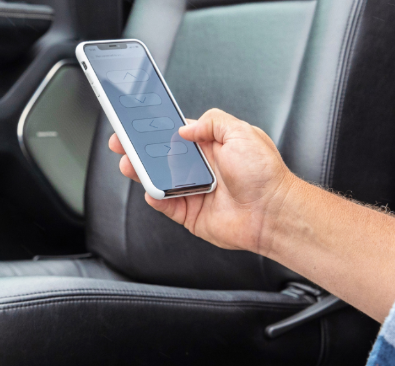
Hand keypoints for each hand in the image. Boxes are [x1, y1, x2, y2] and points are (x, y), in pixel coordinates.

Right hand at [111, 108, 394, 321]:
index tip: (136, 123)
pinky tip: (151, 189)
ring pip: (159, 179)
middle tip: (122, 143)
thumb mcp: (241, 132)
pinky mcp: (190, 214)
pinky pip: (165, 205)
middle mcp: (201, 168)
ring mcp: (194, 191)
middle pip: (161, 157)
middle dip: (139, 149)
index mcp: (212, 146)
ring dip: (142, 171)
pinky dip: (155, 197)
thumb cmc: (264, 174)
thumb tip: (185, 126)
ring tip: (129, 164)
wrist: (272, 212)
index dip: (155, 129)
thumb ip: (212, 122)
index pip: (175, 134)